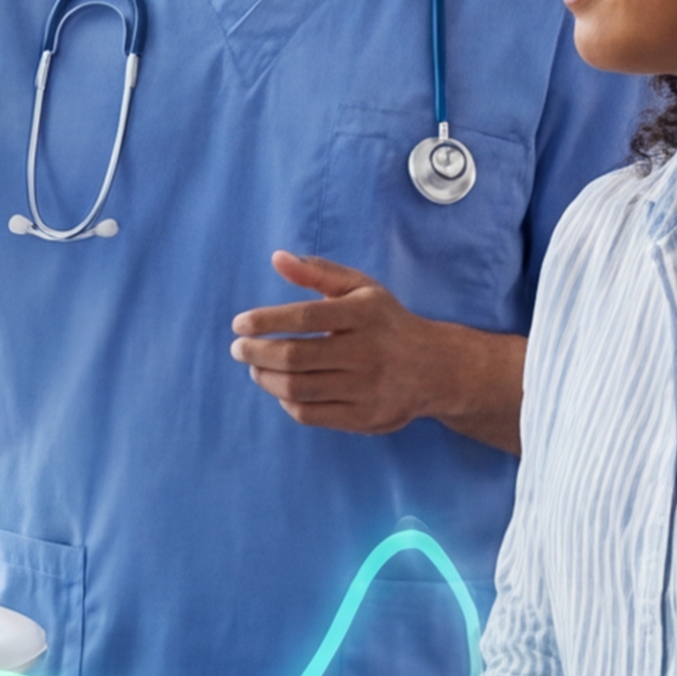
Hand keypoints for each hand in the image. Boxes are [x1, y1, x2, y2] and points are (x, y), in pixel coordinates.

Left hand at [236, 252, 494, 436]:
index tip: (239, 324)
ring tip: (256, 368)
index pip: (305, 316)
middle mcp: (367, 352)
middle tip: (239, 349)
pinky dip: (286, 401)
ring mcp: (367, 388)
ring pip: (298, 389)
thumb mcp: (361, 288)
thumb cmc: (387, 323)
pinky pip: (310, 414)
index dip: (266, 321)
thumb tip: (277, 258)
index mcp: (364, 314)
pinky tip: (281, 389)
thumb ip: (318, 271)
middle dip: (256, 352)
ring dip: (265, 378)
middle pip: (295, 357)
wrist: (437, 368)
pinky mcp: (364, 417)